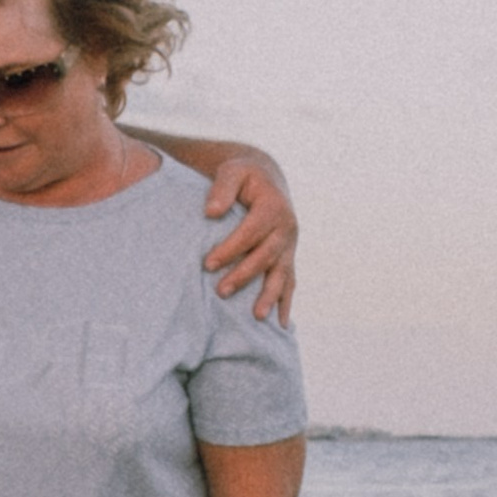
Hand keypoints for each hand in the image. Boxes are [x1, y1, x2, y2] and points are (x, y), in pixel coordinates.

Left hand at [199, 152, 296, 323]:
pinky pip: (289, 282)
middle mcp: (286, 228)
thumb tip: (210, 212)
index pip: (251, 233)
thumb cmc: (244, 176)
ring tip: (257, 316)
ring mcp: (289, 245)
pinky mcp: (288, 257)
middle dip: (244, 275)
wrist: (266, 178)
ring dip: (270, 296)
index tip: (207, 265)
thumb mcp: (232, 171)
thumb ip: (222, 188)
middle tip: (220, 292)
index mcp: (273, 207)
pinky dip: (286, 303)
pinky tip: (281, 324)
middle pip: (265, 256)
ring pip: (281, 273)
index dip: (230, 249)